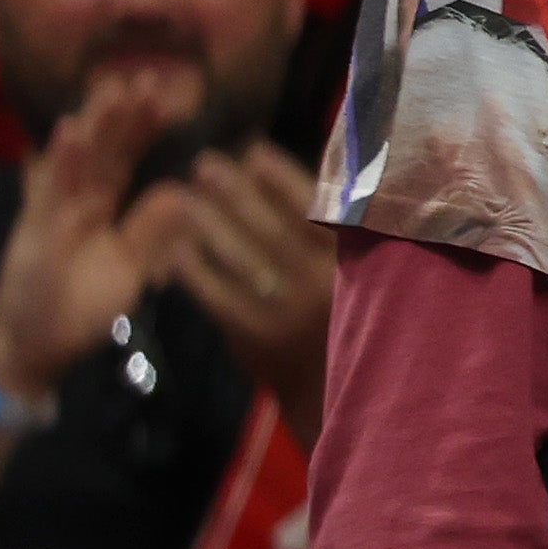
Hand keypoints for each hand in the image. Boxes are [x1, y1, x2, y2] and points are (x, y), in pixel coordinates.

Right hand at [0, 66, 194, 399]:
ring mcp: (53, 211)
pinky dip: (60, 162)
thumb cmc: (80, 305)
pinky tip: (70, 131)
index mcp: (100, 206)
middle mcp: (76, 200)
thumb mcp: (130, 268)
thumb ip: (149, 231)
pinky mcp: (35, 229)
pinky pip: (49, 191)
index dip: (142, 129)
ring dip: (94, 123)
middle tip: (146, 74)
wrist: (35, 343)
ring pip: (77, 160)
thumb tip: (182, 193)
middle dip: (122, 113)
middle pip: (103, 150)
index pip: (125, 159)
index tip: (165, 96)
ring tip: (112, 88)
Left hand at [160, 140, 335, 445]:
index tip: (254, 151)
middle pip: (271, 227)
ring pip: (241, 258)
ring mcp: (288, 314)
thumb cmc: (358, 320)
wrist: (347, 396)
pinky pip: (218, 296)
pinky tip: (178, 247)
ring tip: (185, 195)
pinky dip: (195, 270)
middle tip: (205, 163)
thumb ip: (344, 232)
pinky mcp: (258, 339)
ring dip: (208, 222)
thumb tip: (318, 175)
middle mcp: (324, 285)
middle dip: (235, 192)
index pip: (318, 210)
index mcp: (358, 264)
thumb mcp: (370, 274)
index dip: (283, 179)